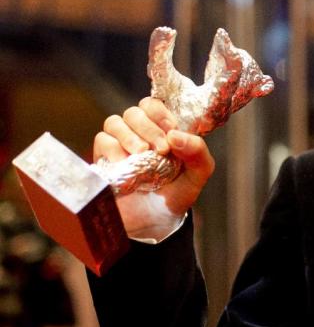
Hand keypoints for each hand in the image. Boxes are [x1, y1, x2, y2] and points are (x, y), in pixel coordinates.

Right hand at [94, 97, 214, 239]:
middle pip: (134, 111)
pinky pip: (102, 141)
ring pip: (115, 122)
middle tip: (161, 149)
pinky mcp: (103, 158)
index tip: (170, 131)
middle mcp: (140, 132)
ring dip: (129, 136)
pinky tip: (125, 164)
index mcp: (163, 128)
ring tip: (141, 154)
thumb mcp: (199, 172)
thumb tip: (175, 135)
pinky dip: (113, 150)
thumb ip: (197, 150)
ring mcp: (120, 144)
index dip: (161, 113)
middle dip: (148, 127)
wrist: (156, 221)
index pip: (154, 105)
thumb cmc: (178, 191)